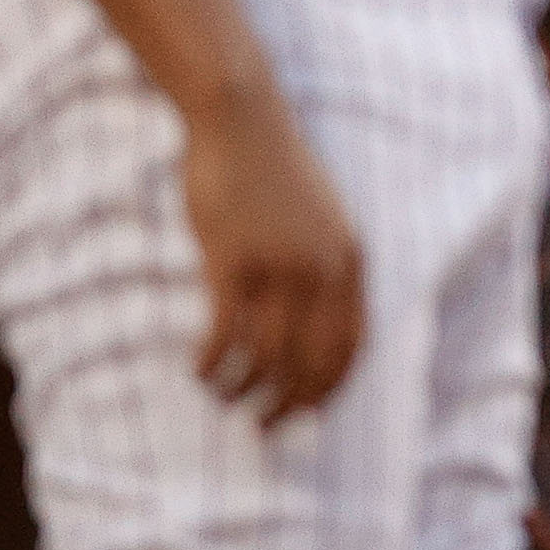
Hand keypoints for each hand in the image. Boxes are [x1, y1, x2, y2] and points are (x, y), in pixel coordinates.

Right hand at [180, 89, 365, 419]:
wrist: (243, 122)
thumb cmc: (275, 173)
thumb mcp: (320, 220)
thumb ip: (325, 266)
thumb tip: (312, 323)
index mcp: (350, 260)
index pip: (353, 345)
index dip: (331, 388)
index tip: (309, 413)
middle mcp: (322, 268)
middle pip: (311, 361)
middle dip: (288, 405)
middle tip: (262, 428)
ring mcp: (279, 265)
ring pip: (265, 357)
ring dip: (242, 391)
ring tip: (223, 400)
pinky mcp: (232, 261)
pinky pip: (223, 334)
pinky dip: (210, 364)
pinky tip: (196, 372)